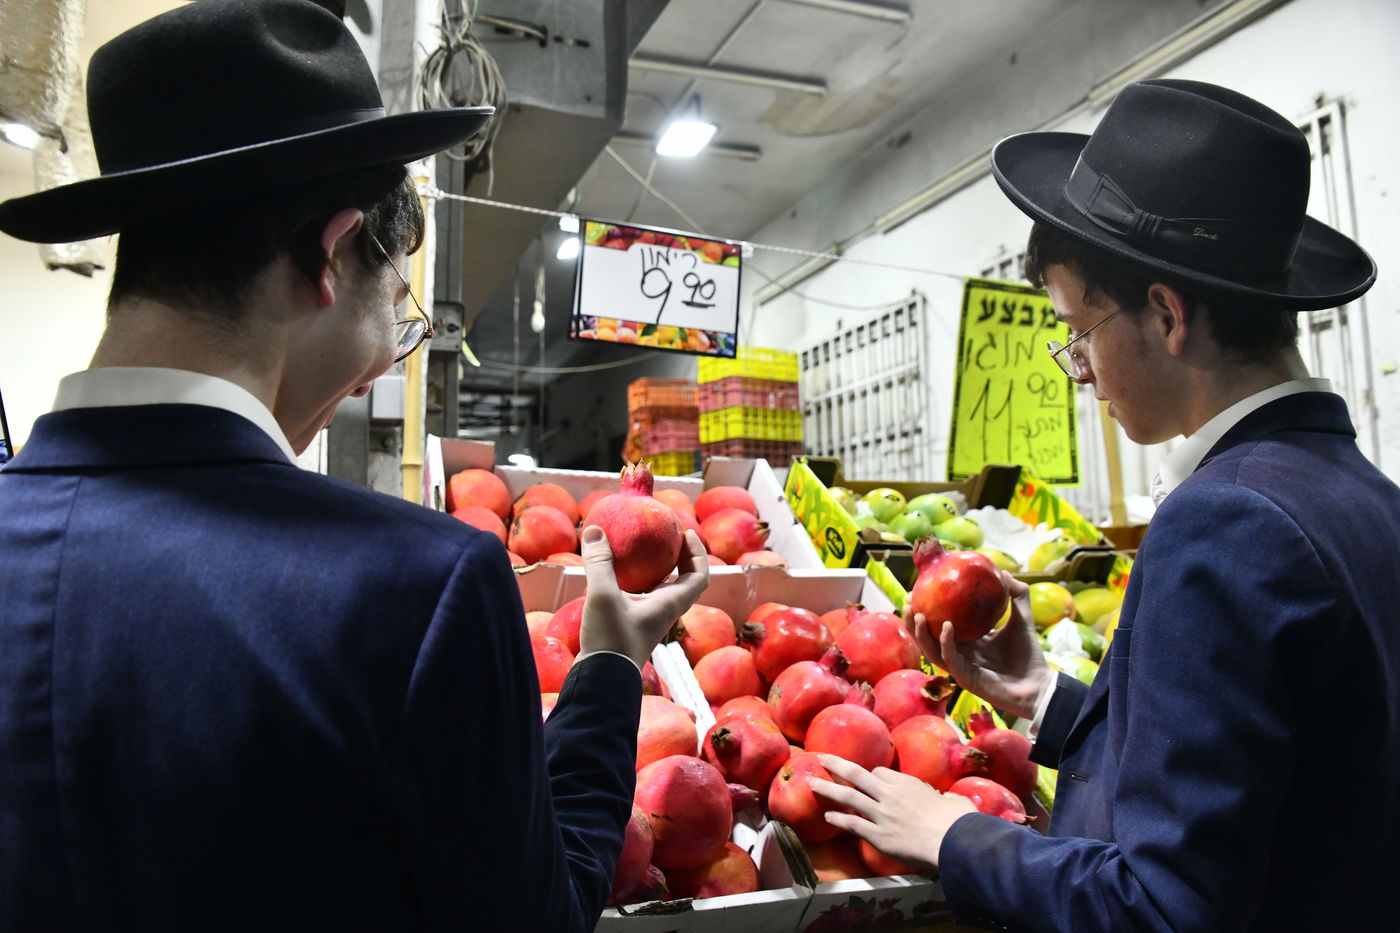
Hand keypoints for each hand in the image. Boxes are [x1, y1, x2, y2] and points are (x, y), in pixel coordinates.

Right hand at [578, 526, 709, 669]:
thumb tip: (594, 529)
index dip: (698, 553)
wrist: (601, 681)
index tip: (688, 534)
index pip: (699, 576)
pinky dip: (636, 583)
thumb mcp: (603, 596)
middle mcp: (664, 612)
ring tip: (642, 551)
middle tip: (667, 537)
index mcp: (670, 604)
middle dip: (680, 558)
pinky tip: (614, 575)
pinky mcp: (631, 627)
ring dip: (658, 570)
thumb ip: (600, 562)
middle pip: (683, 581)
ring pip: (661, 591)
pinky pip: (641, 598)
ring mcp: (648, 621)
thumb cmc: (611, 640)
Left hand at [808, 754, 976, 872]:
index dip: (871, 774)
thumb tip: (949, 801)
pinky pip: (853, 824)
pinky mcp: (878, 836)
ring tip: (812, 783)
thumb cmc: (959, 821)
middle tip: (820, 758)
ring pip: (849, 796)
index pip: (880, 772)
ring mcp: (881, 814)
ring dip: (828, 788)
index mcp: (906, 783)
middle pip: (857, 774)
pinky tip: (827, 817)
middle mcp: (890, 794)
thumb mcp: (955, 801)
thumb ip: (947, 798)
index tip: (867, 778)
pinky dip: (838, 819)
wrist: (953, 841)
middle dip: (836, 764)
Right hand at [910, 572, 1052, 719]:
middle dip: (912, 623)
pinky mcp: (965, 678)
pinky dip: (945, 642)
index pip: (938, 626)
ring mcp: (960, 668)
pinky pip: (950, 658)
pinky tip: (946, 626)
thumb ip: (1017, 596)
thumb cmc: (1029, 656)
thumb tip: (1005, 572)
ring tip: (918, 614)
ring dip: (921, 633)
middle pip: (926, 640)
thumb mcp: (1022, 619)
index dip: (925, 612)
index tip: (918, 593)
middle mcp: (960, 655)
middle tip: (908, 603)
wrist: (1039, 685)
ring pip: (931, 651)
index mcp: (967, 643)